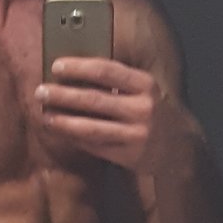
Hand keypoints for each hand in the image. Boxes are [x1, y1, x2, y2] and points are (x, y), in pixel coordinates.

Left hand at [36, 57, 198, 173]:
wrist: (181, 147)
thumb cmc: (153, 111)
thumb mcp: (144, 90)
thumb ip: (117, 82)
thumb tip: (74, 72)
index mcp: (145, 85)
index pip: (107, 71)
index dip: (79, 67)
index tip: (56, 66)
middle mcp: (143, 109)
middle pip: (94, 100)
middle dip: (63, 95)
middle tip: (41, 91)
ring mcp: (137, 134)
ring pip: (91, 128)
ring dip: (64, 121)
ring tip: (45, 116)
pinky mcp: (130, 156)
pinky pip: (96, 146)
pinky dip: (76, 139)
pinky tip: (61, 132)